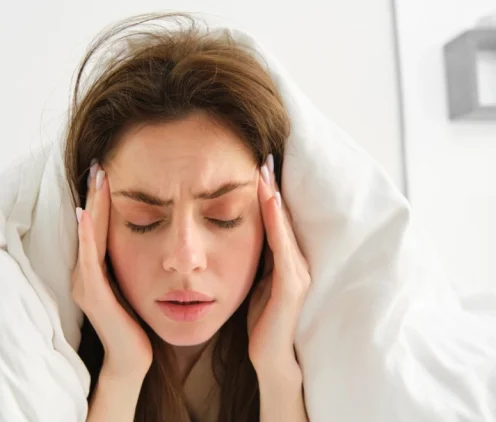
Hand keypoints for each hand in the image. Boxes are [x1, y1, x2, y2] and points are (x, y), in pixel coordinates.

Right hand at [71, 161, 152, 378]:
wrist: (133, 358)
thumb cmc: (138, 321)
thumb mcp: (135, 283)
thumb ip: (134, 260)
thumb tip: (148, 235)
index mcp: (95, 269)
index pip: (98, 225)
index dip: (101, 198)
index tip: (107, 170)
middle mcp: (85, 273)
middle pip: (90, 225)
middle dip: (95, 193)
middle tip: (100, 163)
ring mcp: (86, 283)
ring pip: (88, 236)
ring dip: (92, 206)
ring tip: (97, 178)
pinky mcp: (92, 295)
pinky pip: (90, 260)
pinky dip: (87, 236)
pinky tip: (88, 215)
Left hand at [247, 155, 310, 375]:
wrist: (270, 357)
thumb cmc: (261, 321)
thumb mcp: (254, 282)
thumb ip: (254, 259)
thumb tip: (238, 234)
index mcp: (286, 261)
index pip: (276, 221)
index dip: (267, 193)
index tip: (255, 166)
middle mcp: (297, 262)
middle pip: (284, 217)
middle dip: (273, 187)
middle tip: (263, 156)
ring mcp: (298, 273)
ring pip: (286, 227)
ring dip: (275, 198)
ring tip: (264, 171)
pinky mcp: (292, 287)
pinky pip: (284, 248)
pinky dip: (277, 224)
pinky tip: (270, 202)